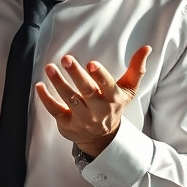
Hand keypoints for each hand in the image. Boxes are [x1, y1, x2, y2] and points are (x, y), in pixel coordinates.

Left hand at [35, 46, 151, 156]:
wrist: (102, 138)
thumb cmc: (113, 106)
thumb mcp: (128, 90)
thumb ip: (137, 69)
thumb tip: (147, 47)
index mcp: (113, 99)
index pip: (107, 86)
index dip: (100, 75)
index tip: (91, 63)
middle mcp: (98, 110)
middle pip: (86, 91)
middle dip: (76, 74)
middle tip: (66, 58)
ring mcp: (82, 119)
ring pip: (69, 99)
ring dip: (58, 83)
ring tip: (49, 68)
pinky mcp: (67, 124)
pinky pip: (55, 110)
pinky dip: (45, 98)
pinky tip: (39, 85)